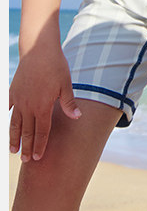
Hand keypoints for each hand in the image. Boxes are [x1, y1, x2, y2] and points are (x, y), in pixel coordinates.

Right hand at [9, 46, 80, 161]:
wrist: (38, 49)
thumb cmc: (55, 65)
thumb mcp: (66, 84)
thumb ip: (68, 103)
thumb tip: (76, 117)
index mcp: (43, 106)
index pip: (42, 131)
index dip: (40, 145)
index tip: (38, 157)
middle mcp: (29, 106)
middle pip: (27, 132)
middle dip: (27, 147)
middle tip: (26, 160)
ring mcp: (18, 99)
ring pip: (14, 124)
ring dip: (14, 138)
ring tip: (13, 151)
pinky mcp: (12, 92)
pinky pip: (8, 108)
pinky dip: (7, 118)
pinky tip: (7, 126)